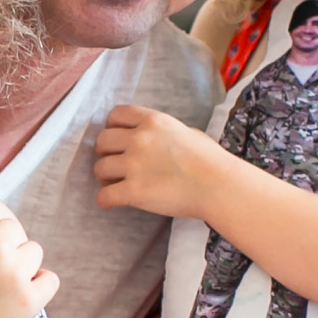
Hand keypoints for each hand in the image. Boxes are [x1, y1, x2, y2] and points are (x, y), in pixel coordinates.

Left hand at [93, 105, 209, 217]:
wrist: (218, 186)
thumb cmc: (211, 161)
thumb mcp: (188, 132)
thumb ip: (166, 133)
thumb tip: (159, 140)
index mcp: (152, 121)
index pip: (116, 115)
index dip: (112, 128)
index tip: (116, 140)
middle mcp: (139, 139)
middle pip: (102, 141)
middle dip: (105, 153)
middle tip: (113, 165)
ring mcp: (134, 165)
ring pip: (99, 168)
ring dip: (104, 178)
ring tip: (114, 184)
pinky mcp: (133, 191)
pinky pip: (104, 196)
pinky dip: (106, 201)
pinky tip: (113, 203)